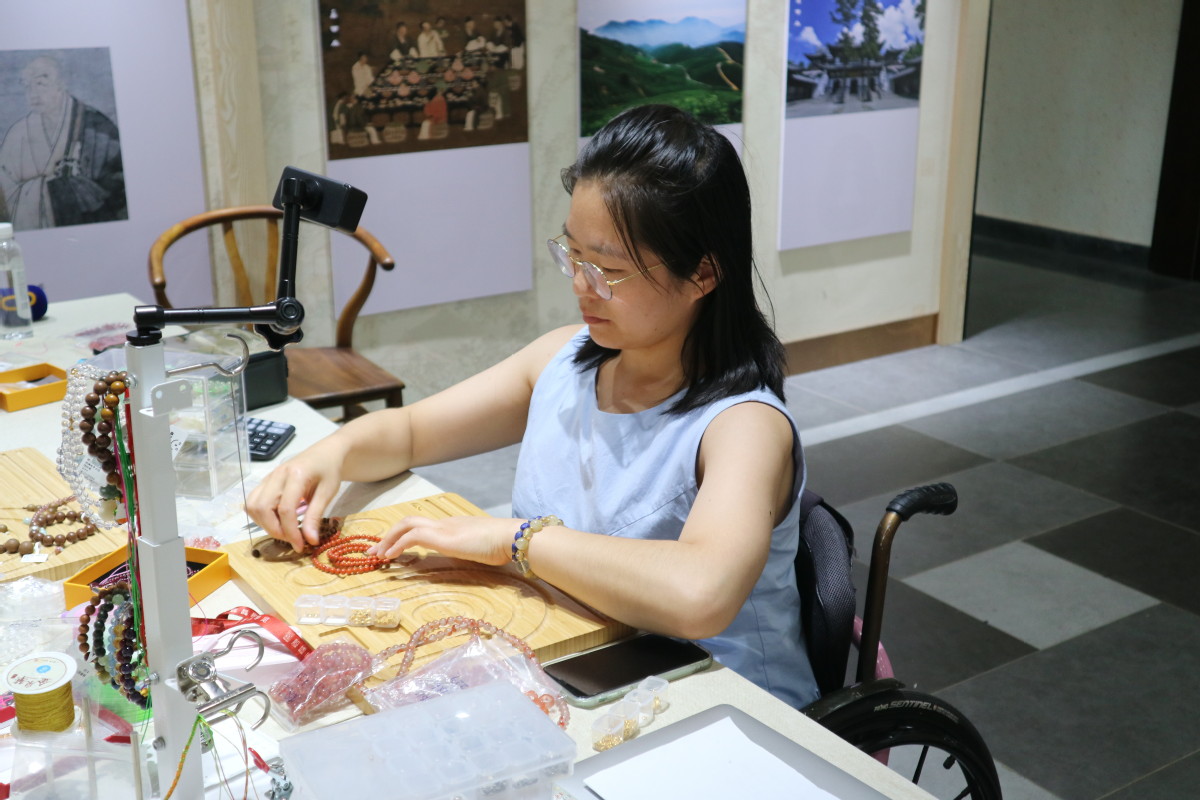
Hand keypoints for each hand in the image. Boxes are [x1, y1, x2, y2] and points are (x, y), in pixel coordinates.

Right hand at [245, 441, 347, 551]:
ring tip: (284, 531)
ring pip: (252, 506)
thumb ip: (315, 516)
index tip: (300, 546)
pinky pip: (252, 501)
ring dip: (264, 524)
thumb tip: (310, 541)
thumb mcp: (328, 493)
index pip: (285, 509)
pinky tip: (276, 520)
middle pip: (262, 508)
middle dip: (275, 530)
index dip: (291, 532)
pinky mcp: (265, 481)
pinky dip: (260, 516)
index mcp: (296, 475)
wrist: (325, 452)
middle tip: (292, 539)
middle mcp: (277, 474)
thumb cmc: (329, 470)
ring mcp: (268, 477)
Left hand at [366, 515, 517, 566]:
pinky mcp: (443, 537)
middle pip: (409, 521)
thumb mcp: (480, 548)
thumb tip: (465, 557)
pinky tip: (391, 556)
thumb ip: (469, 550)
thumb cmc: (502, 545)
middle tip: (375, 551)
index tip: (391, 548)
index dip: (402, 535)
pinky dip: (398, 544)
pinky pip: (413, 536)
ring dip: (389, 539)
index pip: (421, 526)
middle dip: (389, 535)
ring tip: (378, 555)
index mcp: (453, 526)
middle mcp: (444, 523)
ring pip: (407, 525)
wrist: (511, 537)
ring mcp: (443, 528)